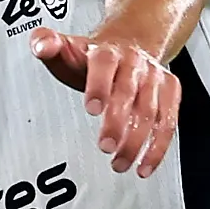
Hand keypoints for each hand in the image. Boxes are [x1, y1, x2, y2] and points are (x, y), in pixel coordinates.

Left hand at [30, 30, 180, 176]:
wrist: (130, 42)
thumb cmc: (93, 56)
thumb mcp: (67, 48)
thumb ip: (46, 44)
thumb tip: (40, 45)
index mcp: (107, 52)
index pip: (104, 65)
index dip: (99, 86)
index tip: (92, 108)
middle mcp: (134, 63)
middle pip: (127, 92)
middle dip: (117, 122)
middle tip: (106, 146)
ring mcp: (154, 78)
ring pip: (150, 111)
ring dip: (136, 141)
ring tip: (119, 163)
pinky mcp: (169, 92)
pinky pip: (167, 122)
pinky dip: (158, 147)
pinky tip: (144, 166)